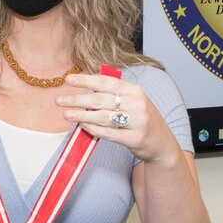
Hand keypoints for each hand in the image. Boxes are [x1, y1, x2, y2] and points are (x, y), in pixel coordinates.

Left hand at [57, 73, 180, 165]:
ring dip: (81, 115)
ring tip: (66, 114)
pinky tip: (82, 126)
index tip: (68, 80)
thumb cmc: (142, 119)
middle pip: (101, 99)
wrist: (162, 143)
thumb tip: (85, 88)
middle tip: (59, 100)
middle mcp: (137, 104)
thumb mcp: (133, 101)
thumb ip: (113, 94)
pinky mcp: (134, 138)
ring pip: (102, 116)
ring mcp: (137, 122)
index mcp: (134, 91)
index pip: (106, 82)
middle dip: (77, 99)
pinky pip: (108, 133)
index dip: (86, 80)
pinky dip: (93, 129)